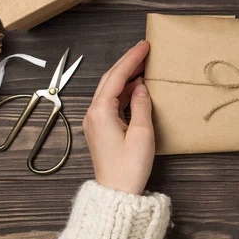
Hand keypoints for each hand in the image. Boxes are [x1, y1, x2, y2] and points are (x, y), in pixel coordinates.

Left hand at [82, 40, 153, 194]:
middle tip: (144, 50)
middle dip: (127, 63)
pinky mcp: (101, 129)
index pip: (116, 76)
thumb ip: (142, 105)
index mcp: (101, 112)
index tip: (144, 46)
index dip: (131, 59)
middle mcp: (93, 113)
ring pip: (109, 90)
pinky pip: (111, 102)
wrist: (117, 193)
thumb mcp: (142, 134)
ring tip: (143, 65)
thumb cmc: (129, 167)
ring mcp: (95, 121)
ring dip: (126, 76)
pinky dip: (124, 91)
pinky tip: (136, 87)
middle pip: (109, 79)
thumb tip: (141, 87)